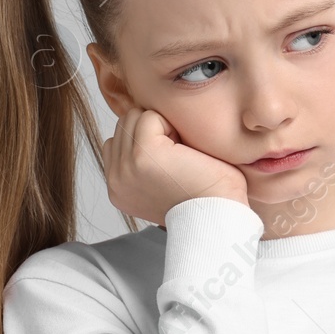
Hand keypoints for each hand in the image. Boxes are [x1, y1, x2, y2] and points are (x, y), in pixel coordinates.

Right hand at [102, 107, 248, 224]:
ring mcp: (125, 168)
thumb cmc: (206, 199)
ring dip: (161, 127)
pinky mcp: (142, 154)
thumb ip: (142, 161)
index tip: (172, 162)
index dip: (147, 139)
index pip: (117, 142)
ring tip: (180, 154)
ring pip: (134, 117)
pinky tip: (185, 151)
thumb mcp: (161, 183)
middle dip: (153, 130)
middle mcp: (116, 181)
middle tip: (179, 156)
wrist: (218, 217)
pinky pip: (149, 116)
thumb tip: (140, 124)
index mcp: (118, 189)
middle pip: (124, 125)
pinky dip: (171, 125)